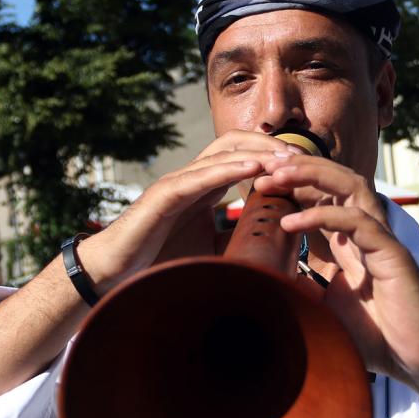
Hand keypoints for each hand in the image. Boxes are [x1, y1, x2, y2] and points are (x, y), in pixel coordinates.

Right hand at [78, 130, 294, 292]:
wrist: (116, 272)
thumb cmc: (158, 260)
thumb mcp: (210, 249)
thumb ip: (235, 239)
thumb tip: (271, 244)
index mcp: (203, 187)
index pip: (241, 158)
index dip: (271, 157)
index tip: (301, 167)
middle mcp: (191, 178)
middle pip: (234, 144)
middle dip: (268, 146)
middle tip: (300, 157)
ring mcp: (176, 183)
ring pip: (221, 155)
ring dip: (255, 154)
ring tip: (285, 158)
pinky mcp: (163, 196)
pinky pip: (199, 176)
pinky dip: (227, 169)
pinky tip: (253, 169)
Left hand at [254, 154, 418, 398]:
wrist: (418, 362)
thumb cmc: (377, 338)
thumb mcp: (323, 308)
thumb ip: (300, 287)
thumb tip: (261, 281)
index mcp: (349, 243)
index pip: (321, 198)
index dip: (291, 185)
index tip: (258, 185)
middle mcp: (365, 234)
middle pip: (335, 181)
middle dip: (297, 168)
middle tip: (262, 170)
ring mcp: (381, 240)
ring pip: (351, 186)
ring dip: (312, 175)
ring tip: (277, 176)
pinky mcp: (392, 254)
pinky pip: (357, 221)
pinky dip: (323, 214)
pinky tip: (291, 222)